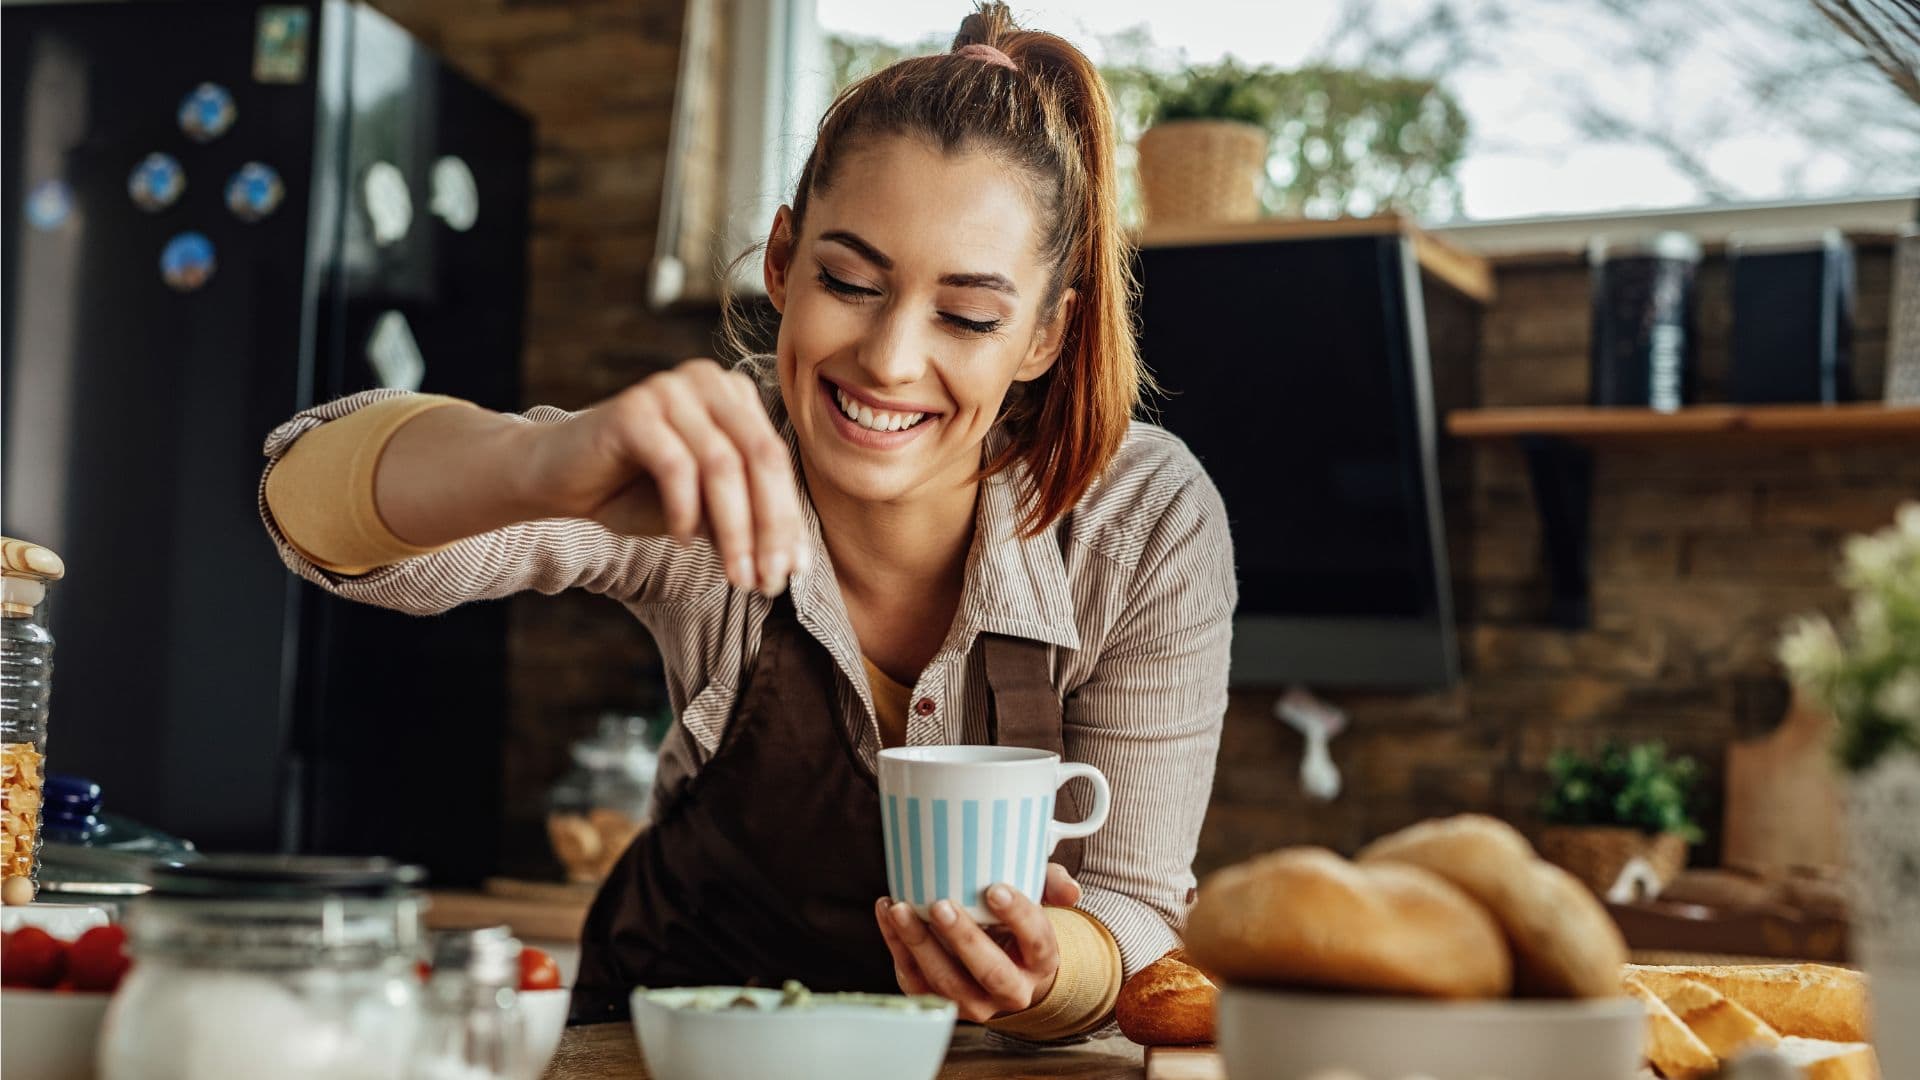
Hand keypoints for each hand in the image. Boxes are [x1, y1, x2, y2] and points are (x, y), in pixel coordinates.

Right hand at [523, 358, 806, 593]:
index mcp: (733, 397)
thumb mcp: (702, 509)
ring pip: (723, 465)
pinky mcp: (633, 408)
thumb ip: (744, 520)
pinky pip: (676, 465)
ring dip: (735, 529)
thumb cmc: (635, 493)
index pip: (775, 460)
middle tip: (769, 581)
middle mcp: (707, 381)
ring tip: (736, 575)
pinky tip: (683, 541)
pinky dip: (686, 511)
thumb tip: (791, 563)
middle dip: (770, 527)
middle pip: (760, 458)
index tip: (793, 572)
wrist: (557, 479)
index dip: (788, 519)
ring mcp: (670, 389)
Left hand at [874, 863, 1081, 1021]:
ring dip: (920, 944)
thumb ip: (1051, 885)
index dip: (1018, 916)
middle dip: (963, 938)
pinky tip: (888, 912)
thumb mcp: (1040, 902)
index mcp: (1041, 961)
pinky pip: (916, 981)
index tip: (995, 890)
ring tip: (900, 908)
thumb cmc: (1017, 927)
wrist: (1003, 968)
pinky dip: (897, 947)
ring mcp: (975, 1003)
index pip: (1037, 941)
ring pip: (948, 982)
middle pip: (990, 972)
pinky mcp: (941, 1001)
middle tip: (940, 904)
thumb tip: (1069, 890)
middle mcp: (1011, 990)